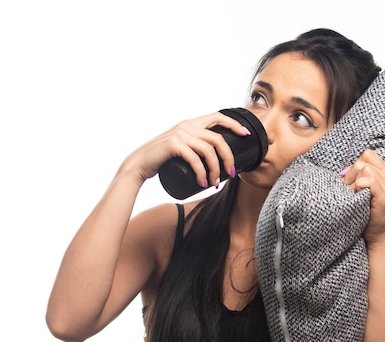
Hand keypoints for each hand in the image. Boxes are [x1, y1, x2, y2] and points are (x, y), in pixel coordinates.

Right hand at [123, 112, 250, 187]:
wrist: (138, 164)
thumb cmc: (161, 160)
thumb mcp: (180, 148)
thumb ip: (194, 146)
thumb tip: (214, 157)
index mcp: (190, 124)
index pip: (217, 117)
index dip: (234, 124)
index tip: (246, 134)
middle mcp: (186, 126)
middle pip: (218, 138)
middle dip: (228, 157)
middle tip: (231, 173)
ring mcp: (180, 134)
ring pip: (209, 150)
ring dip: (216, 169)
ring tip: (214, 183)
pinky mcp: (173, 145)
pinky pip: (195, 159)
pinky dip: (202, 172)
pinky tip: (203, 182)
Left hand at [340, 149, 384, 244]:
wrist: (378, 233)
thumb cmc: (369, 212)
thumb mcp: (370, 189)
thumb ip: (374, 173)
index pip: (367, 154)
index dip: (355, 166)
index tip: (353, 181)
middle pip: (362, 161)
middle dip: (350, 175)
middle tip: (351, 191)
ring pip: (363, 169)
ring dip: (353, 182)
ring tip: (354, 195)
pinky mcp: (384, 195)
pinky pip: (367, 181)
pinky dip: (357, 188)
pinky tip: (358, 198)